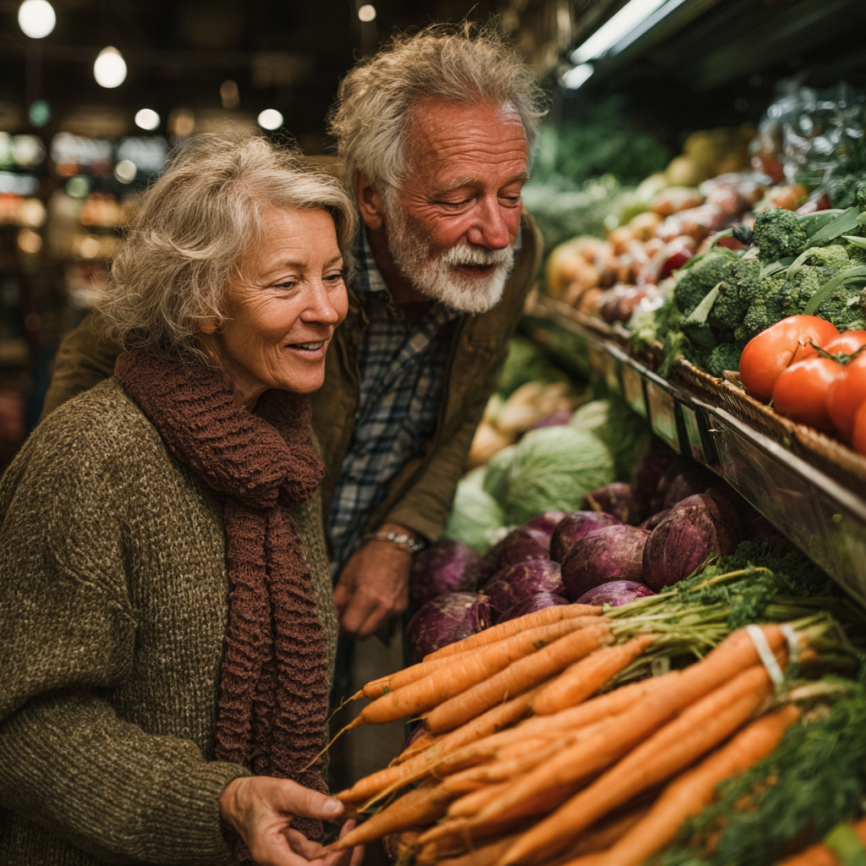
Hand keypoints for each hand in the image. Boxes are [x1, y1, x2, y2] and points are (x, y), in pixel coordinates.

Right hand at [219, 776, 363, 865]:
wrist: (236, 801)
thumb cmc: (254, 796)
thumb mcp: (281, 791)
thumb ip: (308, 801)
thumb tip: (336, 808)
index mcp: (271, 853)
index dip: (330, 863)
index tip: (346, 841)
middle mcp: (278, 863)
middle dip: (342, 860)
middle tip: (357, 835)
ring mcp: (286, 862)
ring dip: (340, 856)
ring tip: (354, 831)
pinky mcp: (292, 856)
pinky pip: (316, 862)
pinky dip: (332, 851)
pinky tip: (343, 833)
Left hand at [333, 523, 413, 638]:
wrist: (394, 548)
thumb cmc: (368, 558)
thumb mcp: (346, 576)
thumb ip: (338, 601)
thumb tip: (332, 618)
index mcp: (367, 597)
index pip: (350, 628)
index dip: (340, 627)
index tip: (336, 621)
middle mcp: (384, 606)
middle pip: (362, 635)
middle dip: (351, 631)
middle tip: (344, 619)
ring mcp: (395, 609)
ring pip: (373, 631)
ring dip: (363, 626)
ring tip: (358, 609)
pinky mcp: (401, 608)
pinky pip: (383, 622)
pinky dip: (374, 619)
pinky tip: (371, 604)